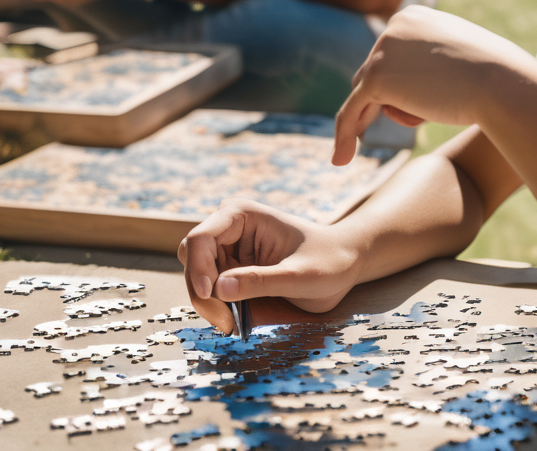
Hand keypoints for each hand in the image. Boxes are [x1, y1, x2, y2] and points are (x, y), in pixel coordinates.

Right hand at [178, 199, 363, 331]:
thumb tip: (218, 288)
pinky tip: (235, 319)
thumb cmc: (329, 262)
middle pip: (192, 258)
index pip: (201, 237)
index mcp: (244, 214)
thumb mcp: (300, 275)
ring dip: (207, 303)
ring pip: (195, 277)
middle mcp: (230, 228)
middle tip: (225, 321)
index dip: (197, 267)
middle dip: (200, 290)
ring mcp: (229, 249)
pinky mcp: (231, 270)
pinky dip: (214, 307)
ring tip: (233, 322)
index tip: (209, 295)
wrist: (344, 265)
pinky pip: (208, 290)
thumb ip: (261, 281)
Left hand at [332, 5, 536, 164]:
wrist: (502, 83)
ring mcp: (382, 51)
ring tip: (427, 117)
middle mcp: (393, 26)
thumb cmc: (494, 76)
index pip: (392, 54)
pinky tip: (341, 158)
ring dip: (387, 113)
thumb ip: (431, 66)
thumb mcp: (460, 61)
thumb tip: (407, 88)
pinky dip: (345, 133)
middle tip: (421, 114)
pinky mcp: (376, 78)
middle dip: (393, 97)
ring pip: (367, 93)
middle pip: (376, 71)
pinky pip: (351, 110)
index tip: (414, 99)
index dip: (402, 81)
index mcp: (413, 17)